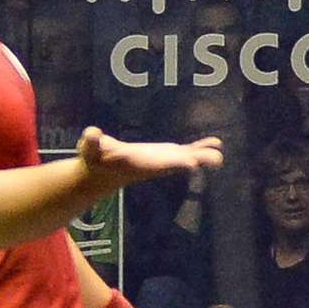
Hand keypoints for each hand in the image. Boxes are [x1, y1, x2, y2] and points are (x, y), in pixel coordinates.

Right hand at [78, 126, 222, 192]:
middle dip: (198, 161)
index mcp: (141, 164)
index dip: (177, 163)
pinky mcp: (165, 155)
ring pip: (189, 158)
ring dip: (204, 154)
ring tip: (219, 146)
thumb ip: (91, 142)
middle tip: (217, 159)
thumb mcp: (89, 150)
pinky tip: (215, 143)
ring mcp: (163, 161)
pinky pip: (187, 152)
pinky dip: (200, 148)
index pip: (161, 164)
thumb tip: (90, 132)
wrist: (100, 175)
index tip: (193, 163)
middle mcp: (156, 165)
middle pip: (181, 164)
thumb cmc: (94, 160)